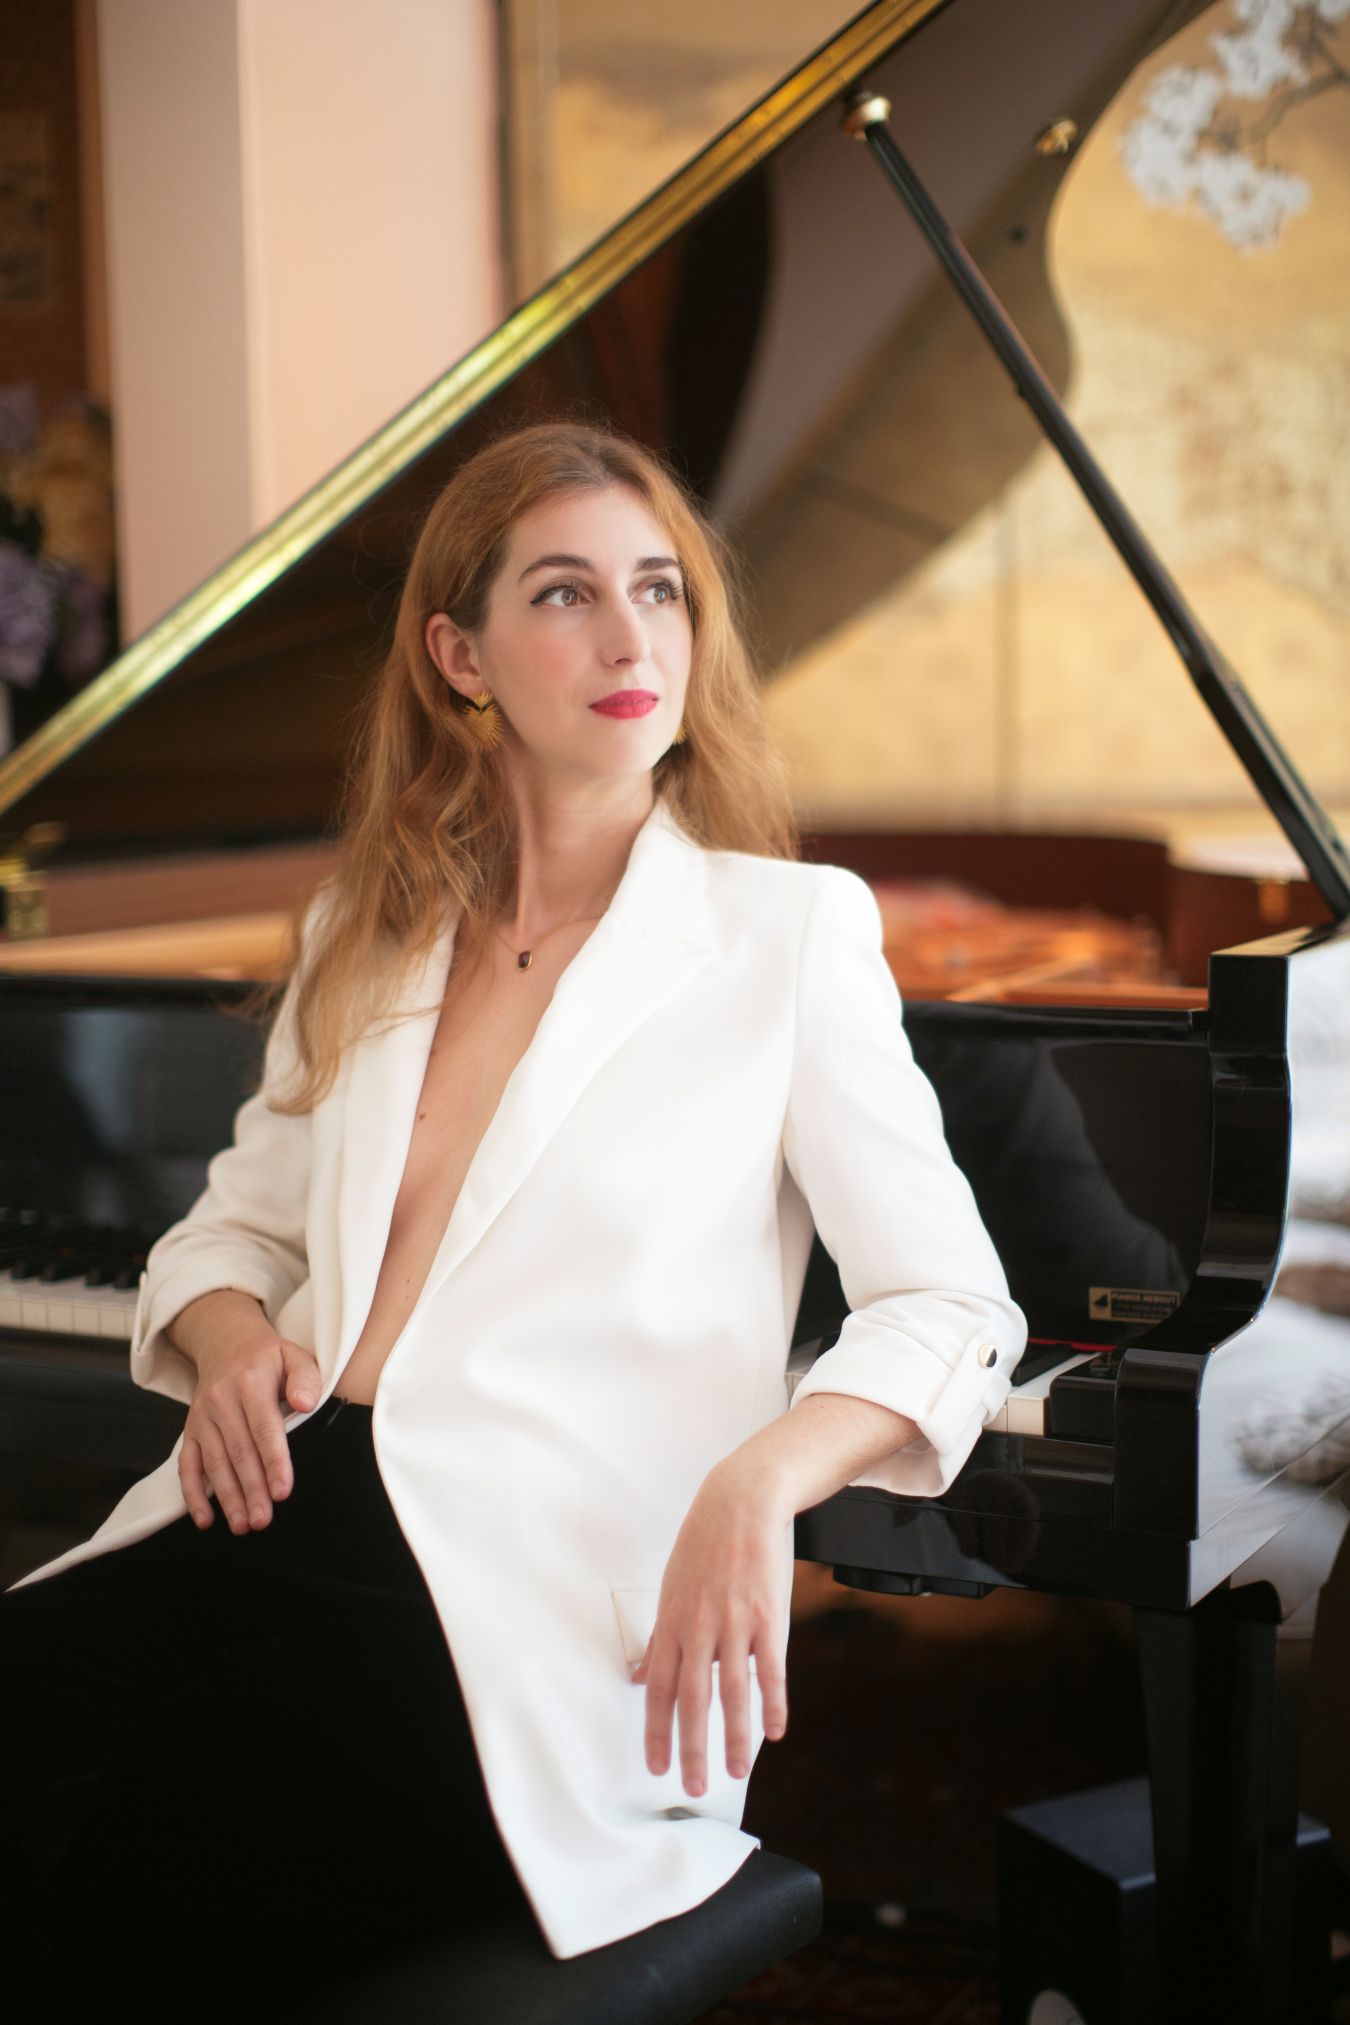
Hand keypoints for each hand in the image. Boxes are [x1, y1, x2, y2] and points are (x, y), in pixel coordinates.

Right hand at [177, 1304, 321, 1534]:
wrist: (225, 1341)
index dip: (273, 1462)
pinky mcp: (190, 1429)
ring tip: (242, 1525)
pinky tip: (205, 1519)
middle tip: (262, 1520)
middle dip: (251, 1489)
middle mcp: (221, 1401)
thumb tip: (306, 1404)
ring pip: (214, 1462)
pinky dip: (192, 1493)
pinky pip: (187, 1464)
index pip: (264, 1428)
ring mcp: (202, 1417)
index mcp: (250, 1383)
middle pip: (239, 1452)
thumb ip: (305, 1377)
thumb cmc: (267, 1356)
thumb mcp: (293, 1354)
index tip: (282, 1491)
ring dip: (227, 1497)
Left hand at [630, 1460, 790, 1796]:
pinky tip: (775, 1731)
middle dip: (691, 1749)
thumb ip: (660, 1637)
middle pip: (693, 1700)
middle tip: (692, 1787)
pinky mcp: (768, 1618)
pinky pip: (770, 1670)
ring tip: (736, 1771)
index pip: (661, 1689)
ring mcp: (735, 1624)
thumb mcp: (672, 1588)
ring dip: (735, 1737)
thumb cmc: (704, 1545)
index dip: (658, 1731)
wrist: (741, 1505)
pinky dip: (772, 1703)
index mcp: (672, 1623)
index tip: (656, 1766)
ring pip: (732, 1693)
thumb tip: (643, 1676)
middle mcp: (699, 1628)